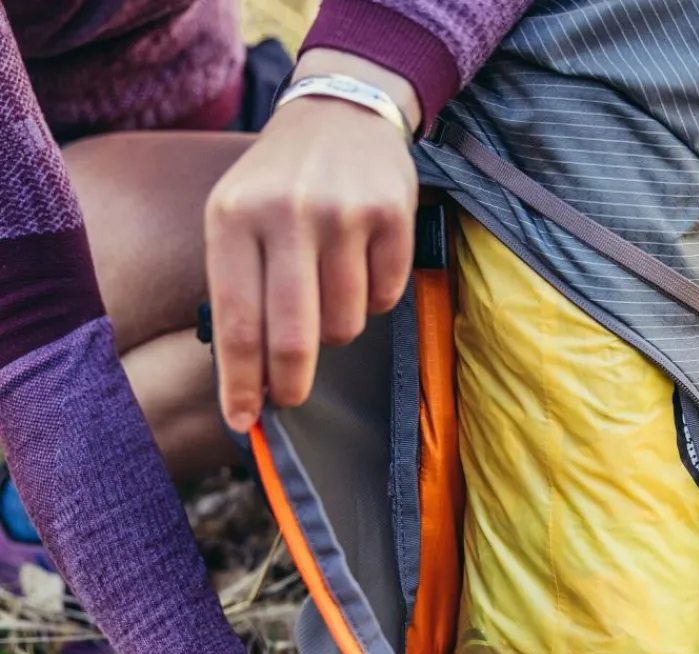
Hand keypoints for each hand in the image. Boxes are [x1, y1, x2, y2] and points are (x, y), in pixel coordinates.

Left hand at [205, 51, 421, 433]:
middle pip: (294, 337)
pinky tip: (360, 267)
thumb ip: (238, 291)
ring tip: (326, 295)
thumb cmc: (278, 183)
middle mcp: (287, 214)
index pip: (237, 322)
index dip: (241, 383)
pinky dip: (372, 300)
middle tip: (289, 398)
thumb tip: (248, 383)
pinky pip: (385, 299)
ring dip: (335, 329)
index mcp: (234, 217)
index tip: (242, 422)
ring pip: (345, 324)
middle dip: (290, 384)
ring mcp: (344, 214)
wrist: (340, 113)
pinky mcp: (392, 216)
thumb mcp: (235, 218)